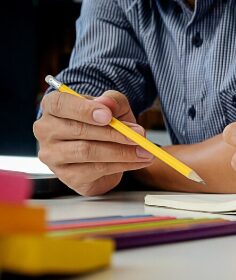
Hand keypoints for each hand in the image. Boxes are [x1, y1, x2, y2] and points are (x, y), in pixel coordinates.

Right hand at [34, 90, 152, 195]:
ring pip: (87, 152)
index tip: (108, 116)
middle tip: (138, 135)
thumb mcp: (113, 107)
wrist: (105, 151)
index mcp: (52, 108)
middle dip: (113, 133)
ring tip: (144, 151)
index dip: (84, 110)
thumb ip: (112, 101)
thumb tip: (106, 104)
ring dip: (121, 152)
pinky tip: (137, 161)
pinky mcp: (68, 176)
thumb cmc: (104, 124)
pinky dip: (121, 165)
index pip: (60, 104)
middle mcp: (46, 131)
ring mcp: (54, 156)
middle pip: (78, 131)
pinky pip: (96, 170)